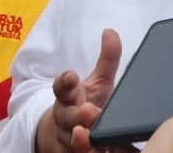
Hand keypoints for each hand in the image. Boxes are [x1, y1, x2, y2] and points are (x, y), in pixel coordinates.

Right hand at [36, 29, 122, 152]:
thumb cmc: (88, 103)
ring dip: (80, 139)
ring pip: (71, 140)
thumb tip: (110, 31)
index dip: (65, 81)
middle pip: (67, 116)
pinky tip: (99, 152)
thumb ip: (106, 59)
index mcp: (70, 96)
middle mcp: (65, 117)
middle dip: (77, 114)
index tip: (71, 76)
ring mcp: (67, 138)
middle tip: (88, 111)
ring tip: (89, 136)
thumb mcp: (98, 81)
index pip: (62, 87)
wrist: (67, 133)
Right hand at [68, 73, 172, 152]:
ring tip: (85, 113)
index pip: (159, 120)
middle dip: (110, 113)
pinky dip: (84, 144)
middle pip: (127, 129)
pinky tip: (80, 133)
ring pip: (107, 142)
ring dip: (93, 126)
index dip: (144, 104)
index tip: (129, 86)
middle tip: (97, 100)